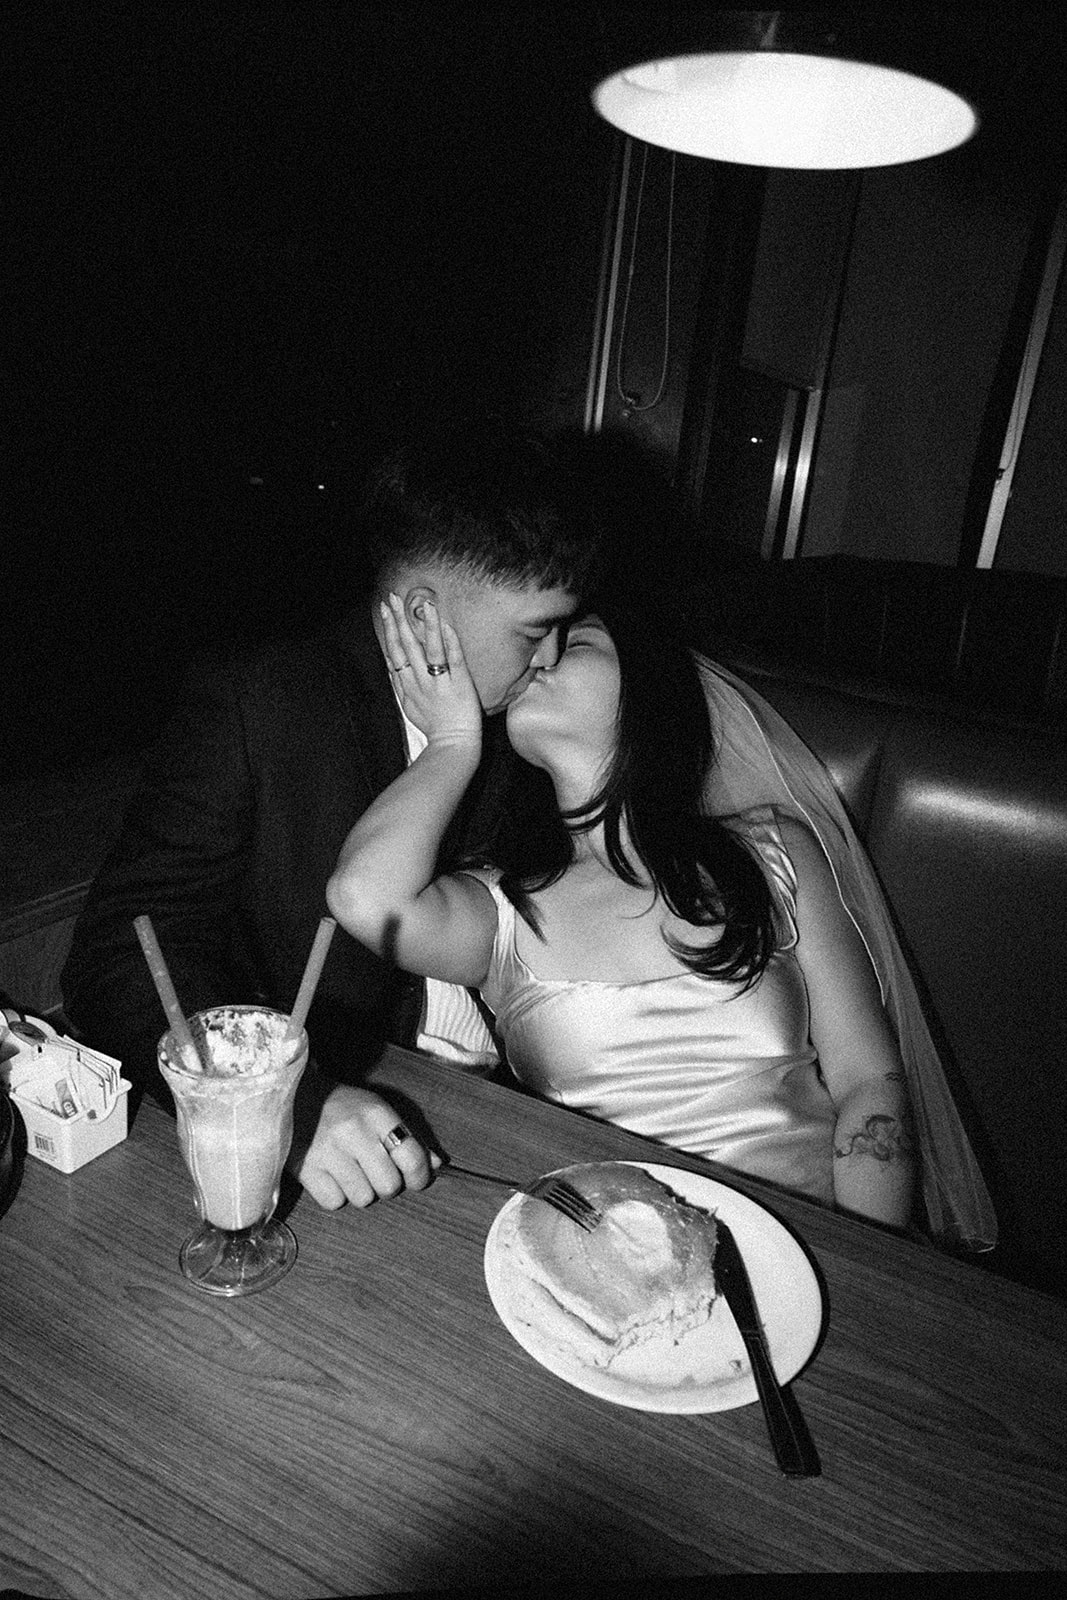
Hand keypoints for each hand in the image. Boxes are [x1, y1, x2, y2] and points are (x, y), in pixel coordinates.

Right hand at [289, 1082, 438, 1208]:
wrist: (292, 1095)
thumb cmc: (342, 1106)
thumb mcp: (377, 1110)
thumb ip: (409, 1136)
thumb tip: (437, 1165)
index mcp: (375, 1113)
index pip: (412, 1157)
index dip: (420, 1176)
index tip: (417, 1180)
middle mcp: (353, 1131)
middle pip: (389, 1185)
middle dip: (387, 1185)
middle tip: (377, 1174)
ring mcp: (327, 1151)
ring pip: (363, 1198)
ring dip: (361, 1191)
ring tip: (351, 1171)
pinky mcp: (305, 1169)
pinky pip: (334, 1202)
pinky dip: (336, 1195)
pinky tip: (331, 1176)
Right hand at [382, 593, 481, 746]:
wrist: (452, 745)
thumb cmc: (435, 729)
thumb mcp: (410, 707)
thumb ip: (402, 686)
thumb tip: (395, 668)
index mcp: (407, 686)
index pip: (394, 653)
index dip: (389, 630)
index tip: (386, 611)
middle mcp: (420, 681)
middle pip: (405, 646)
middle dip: (398, 620)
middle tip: (392, 598)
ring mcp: (439, 682)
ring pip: (428, 649)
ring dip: (423, 625)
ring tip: (421, 604)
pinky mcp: (458, 684)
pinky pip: (453, 659)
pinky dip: (449, 642)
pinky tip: (445, 625)